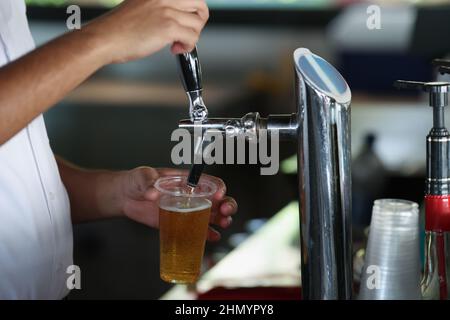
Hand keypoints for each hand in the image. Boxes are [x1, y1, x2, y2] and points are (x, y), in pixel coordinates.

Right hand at [84, 0, 208, 63]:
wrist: (105, 38)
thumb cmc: (119, 28)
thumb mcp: (142, 6)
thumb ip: (160, 7)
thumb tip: (179, 17)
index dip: (192, 11)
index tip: (185, 21)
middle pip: (200, 4)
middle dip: (199, 22)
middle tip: (188, 32)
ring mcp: (167, 10)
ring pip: (198, 24)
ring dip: (191, 37)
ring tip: (177, 43)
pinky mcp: (168, 27)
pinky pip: (192, 37)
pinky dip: (187, 47)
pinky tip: (174, 49)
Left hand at [117, 167, 237, 240]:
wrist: (125, 197)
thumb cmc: (136, 181)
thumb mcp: (141, 176)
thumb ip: (147, 181)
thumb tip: (153, 193)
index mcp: (186, 181)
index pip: (209, 182)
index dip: (218, 187)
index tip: (218, 194)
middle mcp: (192, 195)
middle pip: (218, 199)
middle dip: (227, 204)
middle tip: (225, 211)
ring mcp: (188, 210)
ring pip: (213, 215)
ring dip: (222, 219)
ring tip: (223, 224)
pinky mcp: (181, 224)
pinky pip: (199, 230)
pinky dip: (208, 234)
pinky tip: (213, 237)